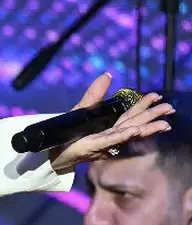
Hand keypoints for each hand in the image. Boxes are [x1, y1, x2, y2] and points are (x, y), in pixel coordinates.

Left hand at [48, 73, 173, 172]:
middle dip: (153, 116)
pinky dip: (124, 135)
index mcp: (111, 125)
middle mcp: (112, 134)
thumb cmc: (70, 132)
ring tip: (163, 124)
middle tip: (170, 109)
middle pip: (136, 123)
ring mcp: (105, 141)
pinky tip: (136, 131)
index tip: (158, 96)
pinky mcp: (95, 146)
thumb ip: (96, 94)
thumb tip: (108, 75)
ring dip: (147, 129)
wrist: (54, 149)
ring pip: (129, 133)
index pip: (131, 114)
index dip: (144, 105)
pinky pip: (112, 140)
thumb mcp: (84, 109)